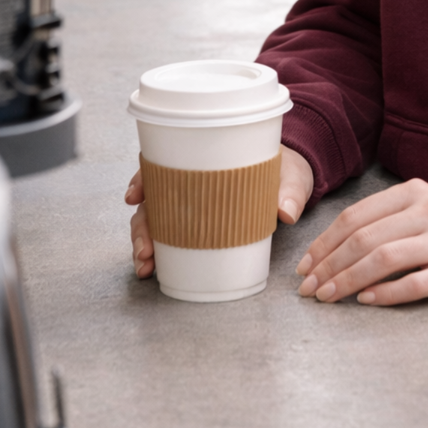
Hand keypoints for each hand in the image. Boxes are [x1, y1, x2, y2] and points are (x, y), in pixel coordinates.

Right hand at [125, 144, 314, 278]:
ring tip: (146, 264)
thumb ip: (289, 191)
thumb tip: (286, 212)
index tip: (136, 196)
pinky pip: (171, 236)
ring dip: (144, 242)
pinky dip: (158, 251)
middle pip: (153, 200)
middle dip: (142, 225)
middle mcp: (190, 182)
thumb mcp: (291, 176)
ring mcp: (191, 205)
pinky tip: (152, 266)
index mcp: (207, 161)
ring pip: (155, 221)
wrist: (292, 180)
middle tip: (145, 249)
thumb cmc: (286, 170)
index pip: (164, 165)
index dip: (144, 178)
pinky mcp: (199, 225)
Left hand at [295, 178, 427, 309]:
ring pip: (385, 259)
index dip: (324, 243)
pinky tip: (366, 301)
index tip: (304, 267)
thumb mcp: (419, 215)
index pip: (356, 216)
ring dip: (349, 281)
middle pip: (365, 238)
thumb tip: (324, 254)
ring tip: (329, 297)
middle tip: (309, 289)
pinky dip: (386, 294)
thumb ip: (381, 224)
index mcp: (414, 192)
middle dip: (329, 266)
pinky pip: (416, 284)